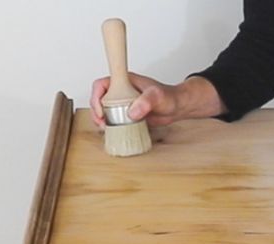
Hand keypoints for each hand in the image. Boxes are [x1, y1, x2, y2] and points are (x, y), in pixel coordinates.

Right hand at [90, 74, 223, 127]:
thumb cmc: (169, 97)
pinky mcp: (127, 114)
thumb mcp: (158, 96)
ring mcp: (123, 103)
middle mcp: (122, 91)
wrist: (177, 107)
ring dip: (101, 120)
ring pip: (105, 109)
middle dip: (96, 111)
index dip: (96, 95)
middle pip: (99, 98)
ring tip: (105, 128)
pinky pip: (114, 119)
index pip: (103, 83)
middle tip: (101, 123)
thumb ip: (146, 101)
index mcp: (125, 81)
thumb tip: (132, 113)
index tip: (100, 109)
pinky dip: (110, 126)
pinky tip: (112, 132)